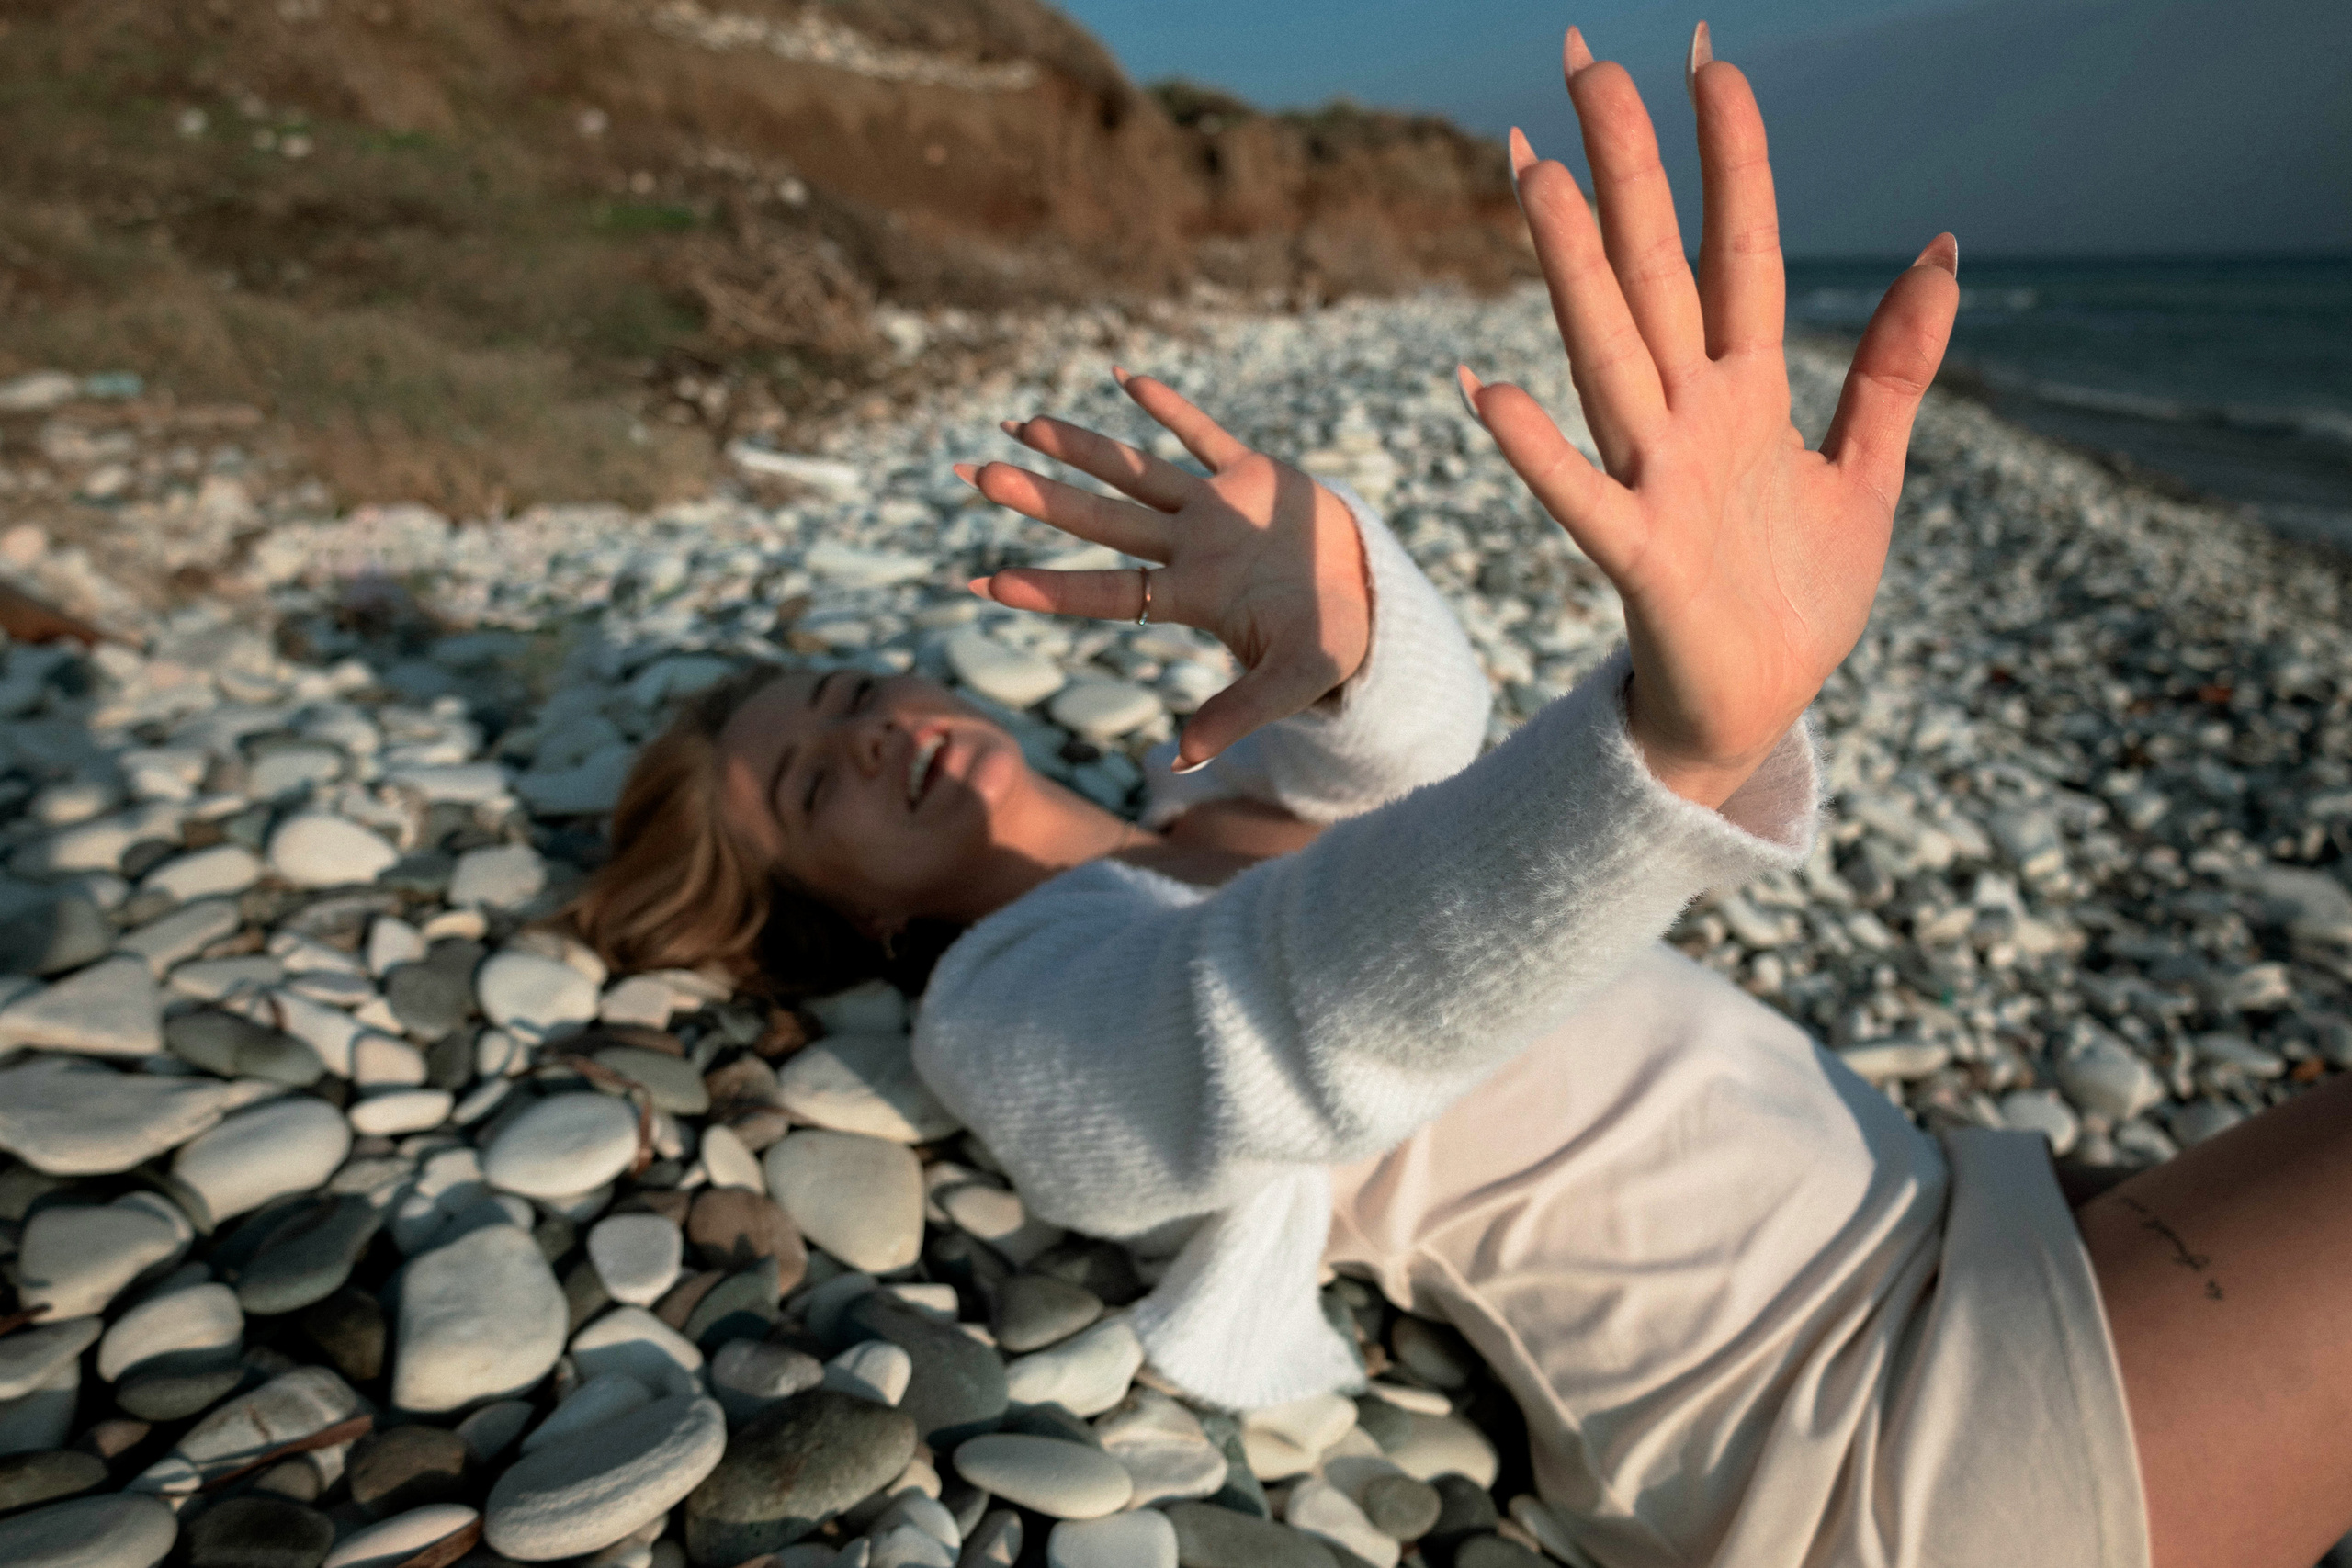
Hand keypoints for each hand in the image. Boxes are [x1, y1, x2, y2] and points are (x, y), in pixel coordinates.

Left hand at [956, 371, 1370, 772]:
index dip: (1054, 587)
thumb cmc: (1326, 646)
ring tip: (1021, 423)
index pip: (1112, 593)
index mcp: (1195, 598)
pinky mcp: (1254, 472)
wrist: (1372, 600)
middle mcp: (1192, 549)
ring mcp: (1219, 507)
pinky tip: (1123, 377)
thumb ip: (1236, 715)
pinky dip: (1170, 407)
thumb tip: (1179, 762)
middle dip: (1044, 498)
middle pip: (1104, 521)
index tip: (986, 584)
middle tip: (976, 476)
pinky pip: (1204, 434)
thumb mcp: (1290, 685)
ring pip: (1138, 470)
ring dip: (1083, 447)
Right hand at [1465, 23, 1958, 808]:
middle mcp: (1688, 416)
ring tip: (1535, 170)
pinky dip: (1535, 448)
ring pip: (1608, 352)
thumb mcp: (1866, 472)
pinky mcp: (1641, 557)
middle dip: (1623, 166)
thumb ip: (1893, 364)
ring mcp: (1656, 479)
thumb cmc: (1795, 599)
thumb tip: (1942, 247)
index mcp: (1743, 390)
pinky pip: (1580, 495)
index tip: (1709, 60)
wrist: (1755, 713)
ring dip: (1571, 266)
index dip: (1729, 156)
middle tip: (1583, 59)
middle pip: (1652, 269)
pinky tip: (1482, 387)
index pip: (1735, 248)